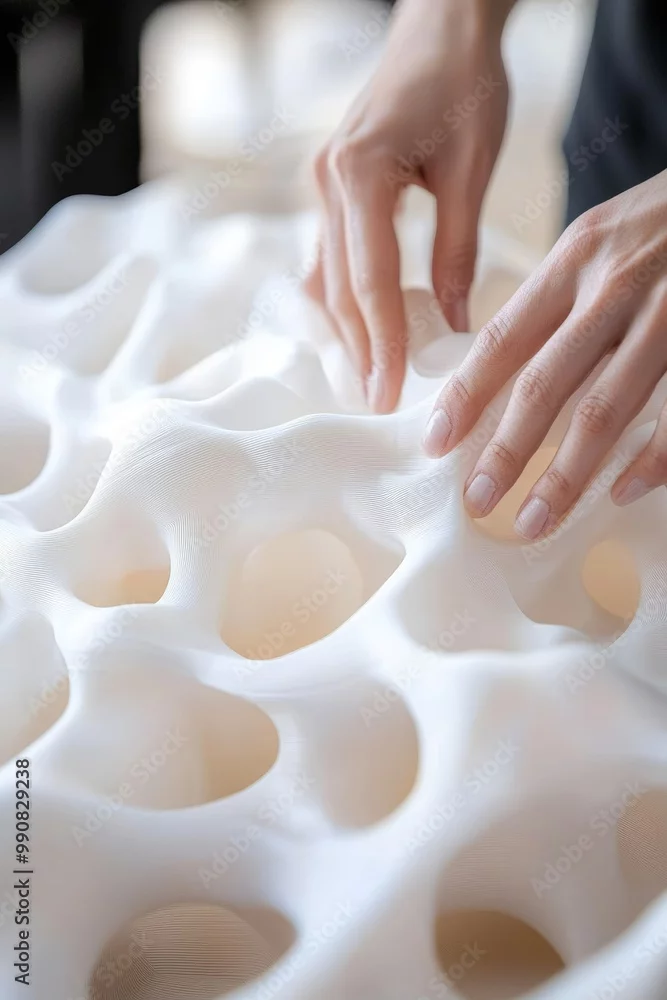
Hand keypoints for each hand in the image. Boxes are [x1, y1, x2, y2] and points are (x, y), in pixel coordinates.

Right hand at [305, 0, 511, 412]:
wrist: (440, 25)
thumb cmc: (464, 82)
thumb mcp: (472, 168)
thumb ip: (457, 250)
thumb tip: (452, 325)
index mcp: (361, 174)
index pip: (370, 280)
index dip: (381, 342)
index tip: (389, 393)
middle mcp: (329, 182)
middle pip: (341, 288)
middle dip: (360, 349)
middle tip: (378, 404)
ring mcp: (323, 185)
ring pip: (329, 277)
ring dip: (349, 332)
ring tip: (369, 380)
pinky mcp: (331, 188)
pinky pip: (331, 257)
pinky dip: (346, 299)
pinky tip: (358, 333)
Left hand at [423, 170, 666, 537]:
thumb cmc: (664, 222)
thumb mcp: (601, 239)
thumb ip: (560, 296)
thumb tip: (505, 365)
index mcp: (575, 260)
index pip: (503, 337)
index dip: (466, 394)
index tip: (435, 442)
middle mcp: (614, 286)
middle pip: (545, 382)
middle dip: (505, 450)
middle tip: (477, 500)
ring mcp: (666, 314)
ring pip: (605, 407)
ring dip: (566, 474)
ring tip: (535, 519)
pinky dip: (651, 459)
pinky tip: (621, 492)